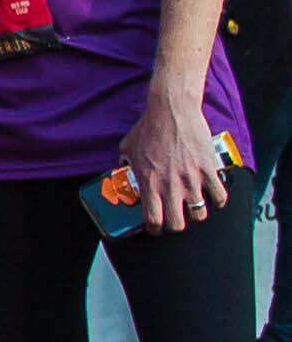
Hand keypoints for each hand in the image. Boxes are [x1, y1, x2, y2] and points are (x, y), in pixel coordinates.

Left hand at [122, 91, 225, 234]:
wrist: (171, 111)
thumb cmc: (149, 128)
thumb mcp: (127, 148)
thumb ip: (124, 164)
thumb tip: (120, 170)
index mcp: (149, 183)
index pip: (153, 220)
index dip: (154, 229)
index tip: (156, 227)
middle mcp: (170, 186)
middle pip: (177, 224)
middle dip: (176, 225)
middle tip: (175, 218)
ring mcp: (191, 179)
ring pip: (200, 214)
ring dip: (197, 214)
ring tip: (194, 207)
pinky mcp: (208, 170)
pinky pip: (220, 197)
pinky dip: (219, 201)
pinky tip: (214, 196)